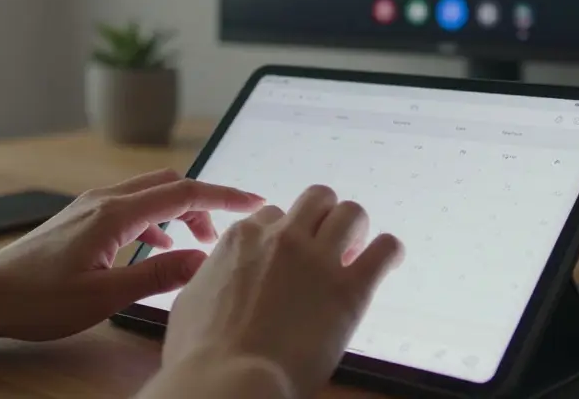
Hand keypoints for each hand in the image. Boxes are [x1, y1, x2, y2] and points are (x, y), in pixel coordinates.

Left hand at [0, 169, 263, 354]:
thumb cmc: (36, 300)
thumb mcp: (104, 297)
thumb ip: (157, 276)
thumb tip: (202, 260)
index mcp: (114, 214)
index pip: (184, 193)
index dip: (225, 196)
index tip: (254, 202)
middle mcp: (103, 200)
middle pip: (170, 184)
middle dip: (205, 203)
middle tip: (226, 234)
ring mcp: (90, 206)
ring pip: (150, 193)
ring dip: (180, 211)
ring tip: (194, 245)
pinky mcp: (81, 218)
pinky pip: (131, 205)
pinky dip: (156, 218)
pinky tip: (156, 247)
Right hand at [158, 185, 403, 396]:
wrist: (229, 381)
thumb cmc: (201, 354)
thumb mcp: (190, 301)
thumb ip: (210, 277)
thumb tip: (215, 274)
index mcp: (242, 239)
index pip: (273, 214)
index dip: (285, 235)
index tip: (290, 256)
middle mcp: (282, 239)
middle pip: (317, 198)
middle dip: (324, 217)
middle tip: (328, 246)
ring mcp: (317, 260)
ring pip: (351, 213)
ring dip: (356, 230)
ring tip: (355, 253)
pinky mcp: (350, 289)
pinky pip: (385, 248)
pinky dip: (389, 252)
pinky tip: (385, 264)